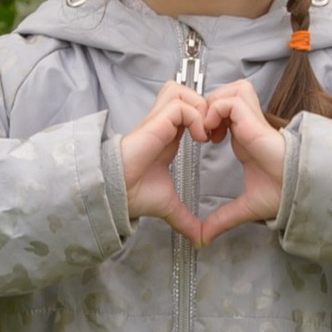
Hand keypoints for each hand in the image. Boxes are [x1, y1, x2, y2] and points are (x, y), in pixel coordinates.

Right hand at [116, 87, 207, 239]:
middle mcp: (163, 125)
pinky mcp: (155, 122)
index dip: (204, 119)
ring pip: (181, 91)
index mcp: (167, 137)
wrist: (117, 194)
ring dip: (199, 108)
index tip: (214, 141)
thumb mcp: (169, 205)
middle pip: (184, 93)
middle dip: (204, 106)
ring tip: (205, 133)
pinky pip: (181, 104)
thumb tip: (198, 240)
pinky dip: (195, 116)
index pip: (188, 111)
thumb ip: (185, 218)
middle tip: (212, 132)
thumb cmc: (134, 195)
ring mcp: (158, 121)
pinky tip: (199, 138)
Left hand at [182, 77, 288, 242]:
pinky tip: (213, 132)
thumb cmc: (281, 193)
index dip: (210, 120)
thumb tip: (204, 239)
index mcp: (245, 138)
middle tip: (203, 131)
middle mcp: (248, 125)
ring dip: (213, 105)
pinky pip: (230, 100)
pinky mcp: (253, 120)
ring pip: (230, 90)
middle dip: (210, 106)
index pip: (226, 112)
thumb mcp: (244, 207)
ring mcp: (252, 120)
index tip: (204, 141)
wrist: (297, 189)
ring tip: (208, 129)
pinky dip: (216, 111)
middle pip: (227, 93)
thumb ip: (223, 218)